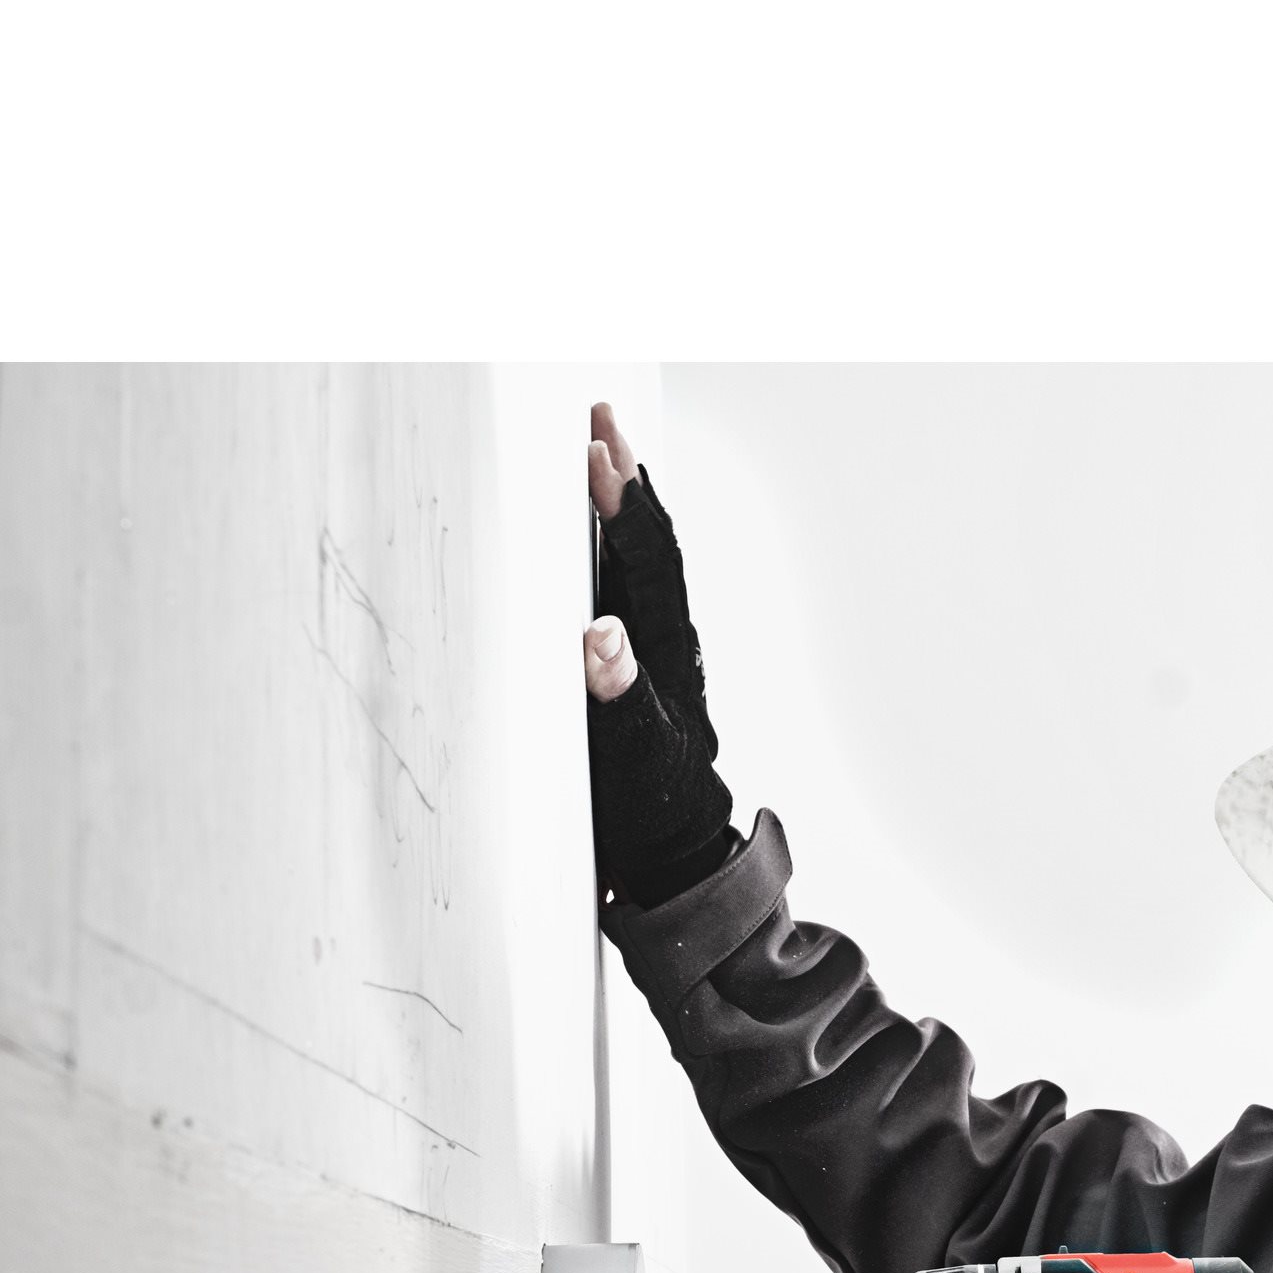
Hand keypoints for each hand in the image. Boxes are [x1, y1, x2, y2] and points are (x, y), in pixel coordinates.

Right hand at [580, 401, 735, 904]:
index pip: (649, 564)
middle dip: (627, 482)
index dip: (624, 507)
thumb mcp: (634, 763)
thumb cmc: (652, 814)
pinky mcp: (639, 671)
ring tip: (600, 449)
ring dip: (623, 505)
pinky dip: (614, 547)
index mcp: (669, 656)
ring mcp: (656, 655)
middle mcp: (669, 645)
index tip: (596, 452)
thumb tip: (599, 634)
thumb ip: (618, 701)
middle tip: (598, 418)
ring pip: (643, 564)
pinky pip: (630, 590)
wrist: (676, 854)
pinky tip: (596, 531)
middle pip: (652, 548)